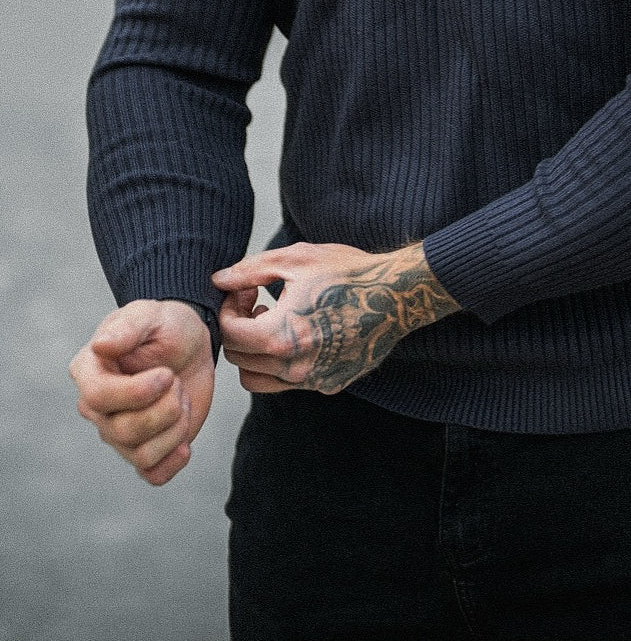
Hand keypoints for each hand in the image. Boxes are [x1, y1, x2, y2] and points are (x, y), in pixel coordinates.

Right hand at [69, 300, 214, 485]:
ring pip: (141, 455)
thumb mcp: (150, 315)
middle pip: (123, 431)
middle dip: (165, 407)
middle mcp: (99, 409)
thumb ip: (127, 328)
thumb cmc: (165, 326)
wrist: (190, 344)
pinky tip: (185, 440)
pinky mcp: (146, 449)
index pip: (98, 398)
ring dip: (175, 427)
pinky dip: (174, 461)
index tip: (167, 374)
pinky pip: (153, 475)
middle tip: (176, 381)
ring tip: (181, 399)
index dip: (137, 392)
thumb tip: (100, 345)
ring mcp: (119, 432)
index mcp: (89, 372)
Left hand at [213, 241, 459, 394]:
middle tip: (257, 301)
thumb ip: (250, 271)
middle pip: (239, 359)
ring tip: (274, 320)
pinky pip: (287, 382)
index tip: (246, 290)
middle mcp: (295, 368)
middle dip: (239, 328)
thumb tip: (218, 280)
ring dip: (255, 352)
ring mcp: (314, 380)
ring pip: (258, 379)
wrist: (398, 294)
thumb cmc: (347, 272)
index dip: (230, 308)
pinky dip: (280, 363)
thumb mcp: (295, 260)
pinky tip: (298, 331)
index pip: (230, 335)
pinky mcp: (329, 384)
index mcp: (282, 336)